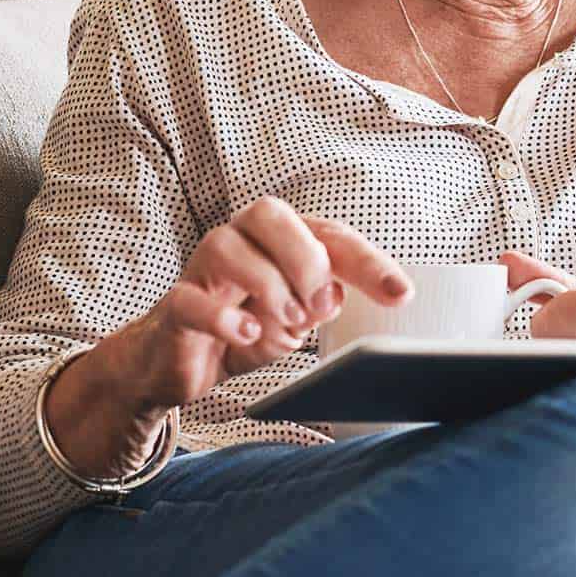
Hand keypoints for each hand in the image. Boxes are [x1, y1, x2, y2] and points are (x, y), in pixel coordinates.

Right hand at [116, 197, 411, 409]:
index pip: (326, 236)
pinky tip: (247, 332)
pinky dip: (225, 317)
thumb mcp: (291, 323)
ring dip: (268, 285)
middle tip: (320, 302)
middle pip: (269, 213)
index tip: (400, 294)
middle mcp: (239, 243)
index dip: (366, 262)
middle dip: (305, 255)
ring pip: (227, 245)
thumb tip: (331, 296)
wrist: (175, 364)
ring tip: (287, 321)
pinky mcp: (175, 307)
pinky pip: (192, 300)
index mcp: (277, 244)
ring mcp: (202, 271)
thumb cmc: (239, 330)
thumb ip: (314, 306)